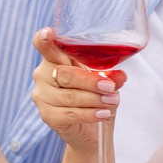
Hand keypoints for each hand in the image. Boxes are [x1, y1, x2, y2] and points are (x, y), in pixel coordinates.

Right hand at [30, 30, 124, 146]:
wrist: (89, 129)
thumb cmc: (92, 97)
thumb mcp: (104, 82)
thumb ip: (110, 77)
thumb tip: (120, 76)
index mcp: (54, 59)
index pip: (44, 46)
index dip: (44, 39)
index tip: (48, 33)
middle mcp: (43, 75)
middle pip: (65, 74)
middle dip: (91, 81)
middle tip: (110, 87)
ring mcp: (42, 96)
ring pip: (69, 96)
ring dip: (95, 99)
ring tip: (112, 101)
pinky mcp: (47, 116)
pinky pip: (70, 114)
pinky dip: (90, 114)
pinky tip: (103, 113)